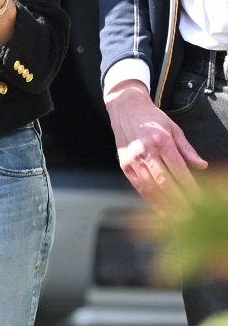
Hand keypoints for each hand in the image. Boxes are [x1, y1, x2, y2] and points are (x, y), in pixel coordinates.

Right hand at [104, 79, 206, 212]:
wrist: (125, 108)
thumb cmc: (150, 118)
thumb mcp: (174, 128)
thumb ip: (187, 149)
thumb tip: (201, 165)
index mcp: (161, 141)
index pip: (178, 170)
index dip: (189, 187)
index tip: (198, 198)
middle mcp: (146, 152)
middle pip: (164, 182)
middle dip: (177, 201)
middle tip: (189, 214)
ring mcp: (133, 160)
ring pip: (149, 188)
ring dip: (162, 204)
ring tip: (174, 217)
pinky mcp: (124, 165)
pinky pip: (138, 186)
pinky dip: (148, 199)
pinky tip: (158, 208)